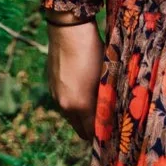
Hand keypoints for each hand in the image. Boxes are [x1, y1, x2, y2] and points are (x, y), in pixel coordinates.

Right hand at [48, 19, 102, 142]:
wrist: (68, 30)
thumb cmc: (93, 50)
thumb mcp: (105, 75)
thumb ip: (106, 98)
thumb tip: (112, 112)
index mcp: (80, 104)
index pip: (92, 132)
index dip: (103, 135)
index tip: (114, 134)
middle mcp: (64, 105)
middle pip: (80, 129)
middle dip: (92, 130)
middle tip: (107, 125)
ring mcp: (55, 96)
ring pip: (71, 117)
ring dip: (82, 116)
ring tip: (97, 106)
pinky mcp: (51, 86)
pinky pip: (64, 104)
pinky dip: (73, 104)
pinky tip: (83, 91)